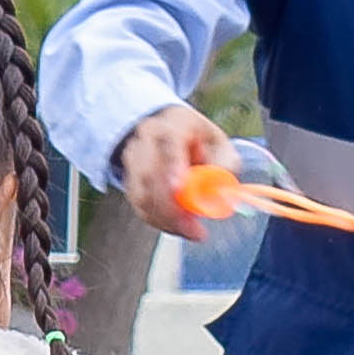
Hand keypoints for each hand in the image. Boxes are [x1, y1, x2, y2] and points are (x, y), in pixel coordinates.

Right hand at [116, 103, 226, 239]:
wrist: (169, 134)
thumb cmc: (199, 141)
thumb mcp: (220, 146)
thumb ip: (225, 166)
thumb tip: (222, 194)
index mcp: (173, 124)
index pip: (169, 141)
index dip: (173, 165)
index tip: (178, 189)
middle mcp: (146, 138)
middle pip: (150, 173)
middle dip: (171, 207)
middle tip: (193, 229)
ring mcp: (133, 158)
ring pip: (141, 194)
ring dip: (166, 219)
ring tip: (190, 230)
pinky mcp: (128, 179)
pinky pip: (139, 205)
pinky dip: (158, 221)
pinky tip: (176, 226)